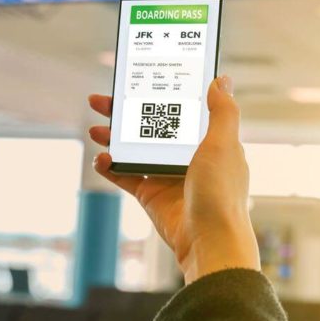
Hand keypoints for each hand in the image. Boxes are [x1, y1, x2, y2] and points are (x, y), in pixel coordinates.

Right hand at [88, 76, 259, 284]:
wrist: (209, 241)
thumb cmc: (222, 193)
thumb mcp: (224, 143)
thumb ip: (222, 111)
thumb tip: (222, 80)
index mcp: (208, 141)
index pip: (180, 110)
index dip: (161, 95)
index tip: (142, 80)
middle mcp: (187, 156)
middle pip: (150, 126)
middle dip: (126, 113)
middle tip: (102, 100)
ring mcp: (167, 176)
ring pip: (134, 149)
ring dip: (113, 137)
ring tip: (95, 129)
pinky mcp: (151, 195)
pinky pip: (125, 176)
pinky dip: (110, 167)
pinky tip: (101, 159)